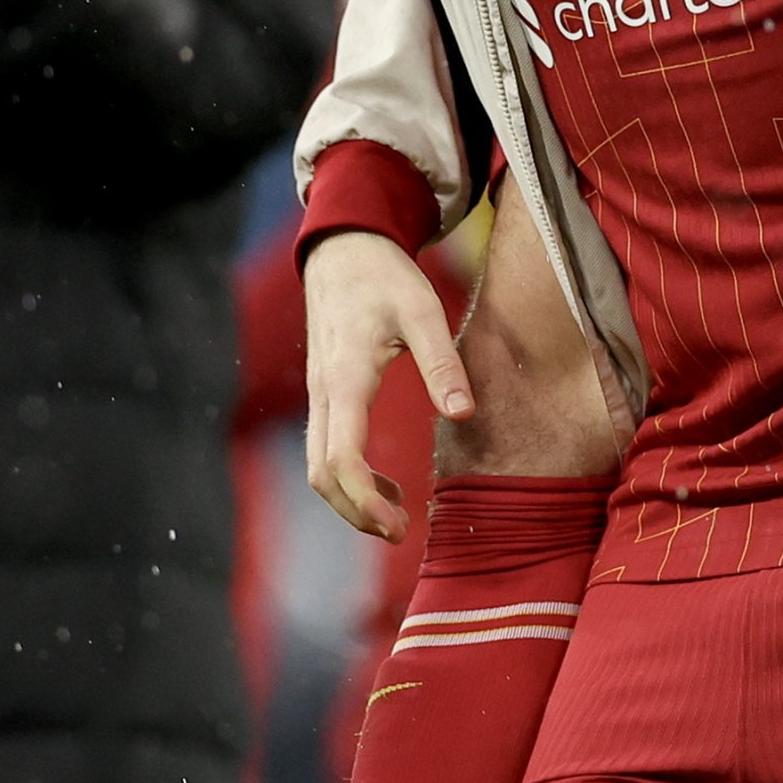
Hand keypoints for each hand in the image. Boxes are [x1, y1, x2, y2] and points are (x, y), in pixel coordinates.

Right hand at [303, 228, 470, 539]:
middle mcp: (323, 394)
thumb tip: (464, 414)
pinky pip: (326, 451)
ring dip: (352, 501)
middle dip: (355, 513)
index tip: (396, 524)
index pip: (341, 458)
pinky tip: (386, 487)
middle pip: (321, 475)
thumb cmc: (384, 276)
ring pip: (318, 467)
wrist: (343, 248)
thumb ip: (442, 363)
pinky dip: (351, 479)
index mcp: (345, 379)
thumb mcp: (422, 310)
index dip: (363, 500)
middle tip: (401, 534)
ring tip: (397, 518)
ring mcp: (318, 396)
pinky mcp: (325, 395)